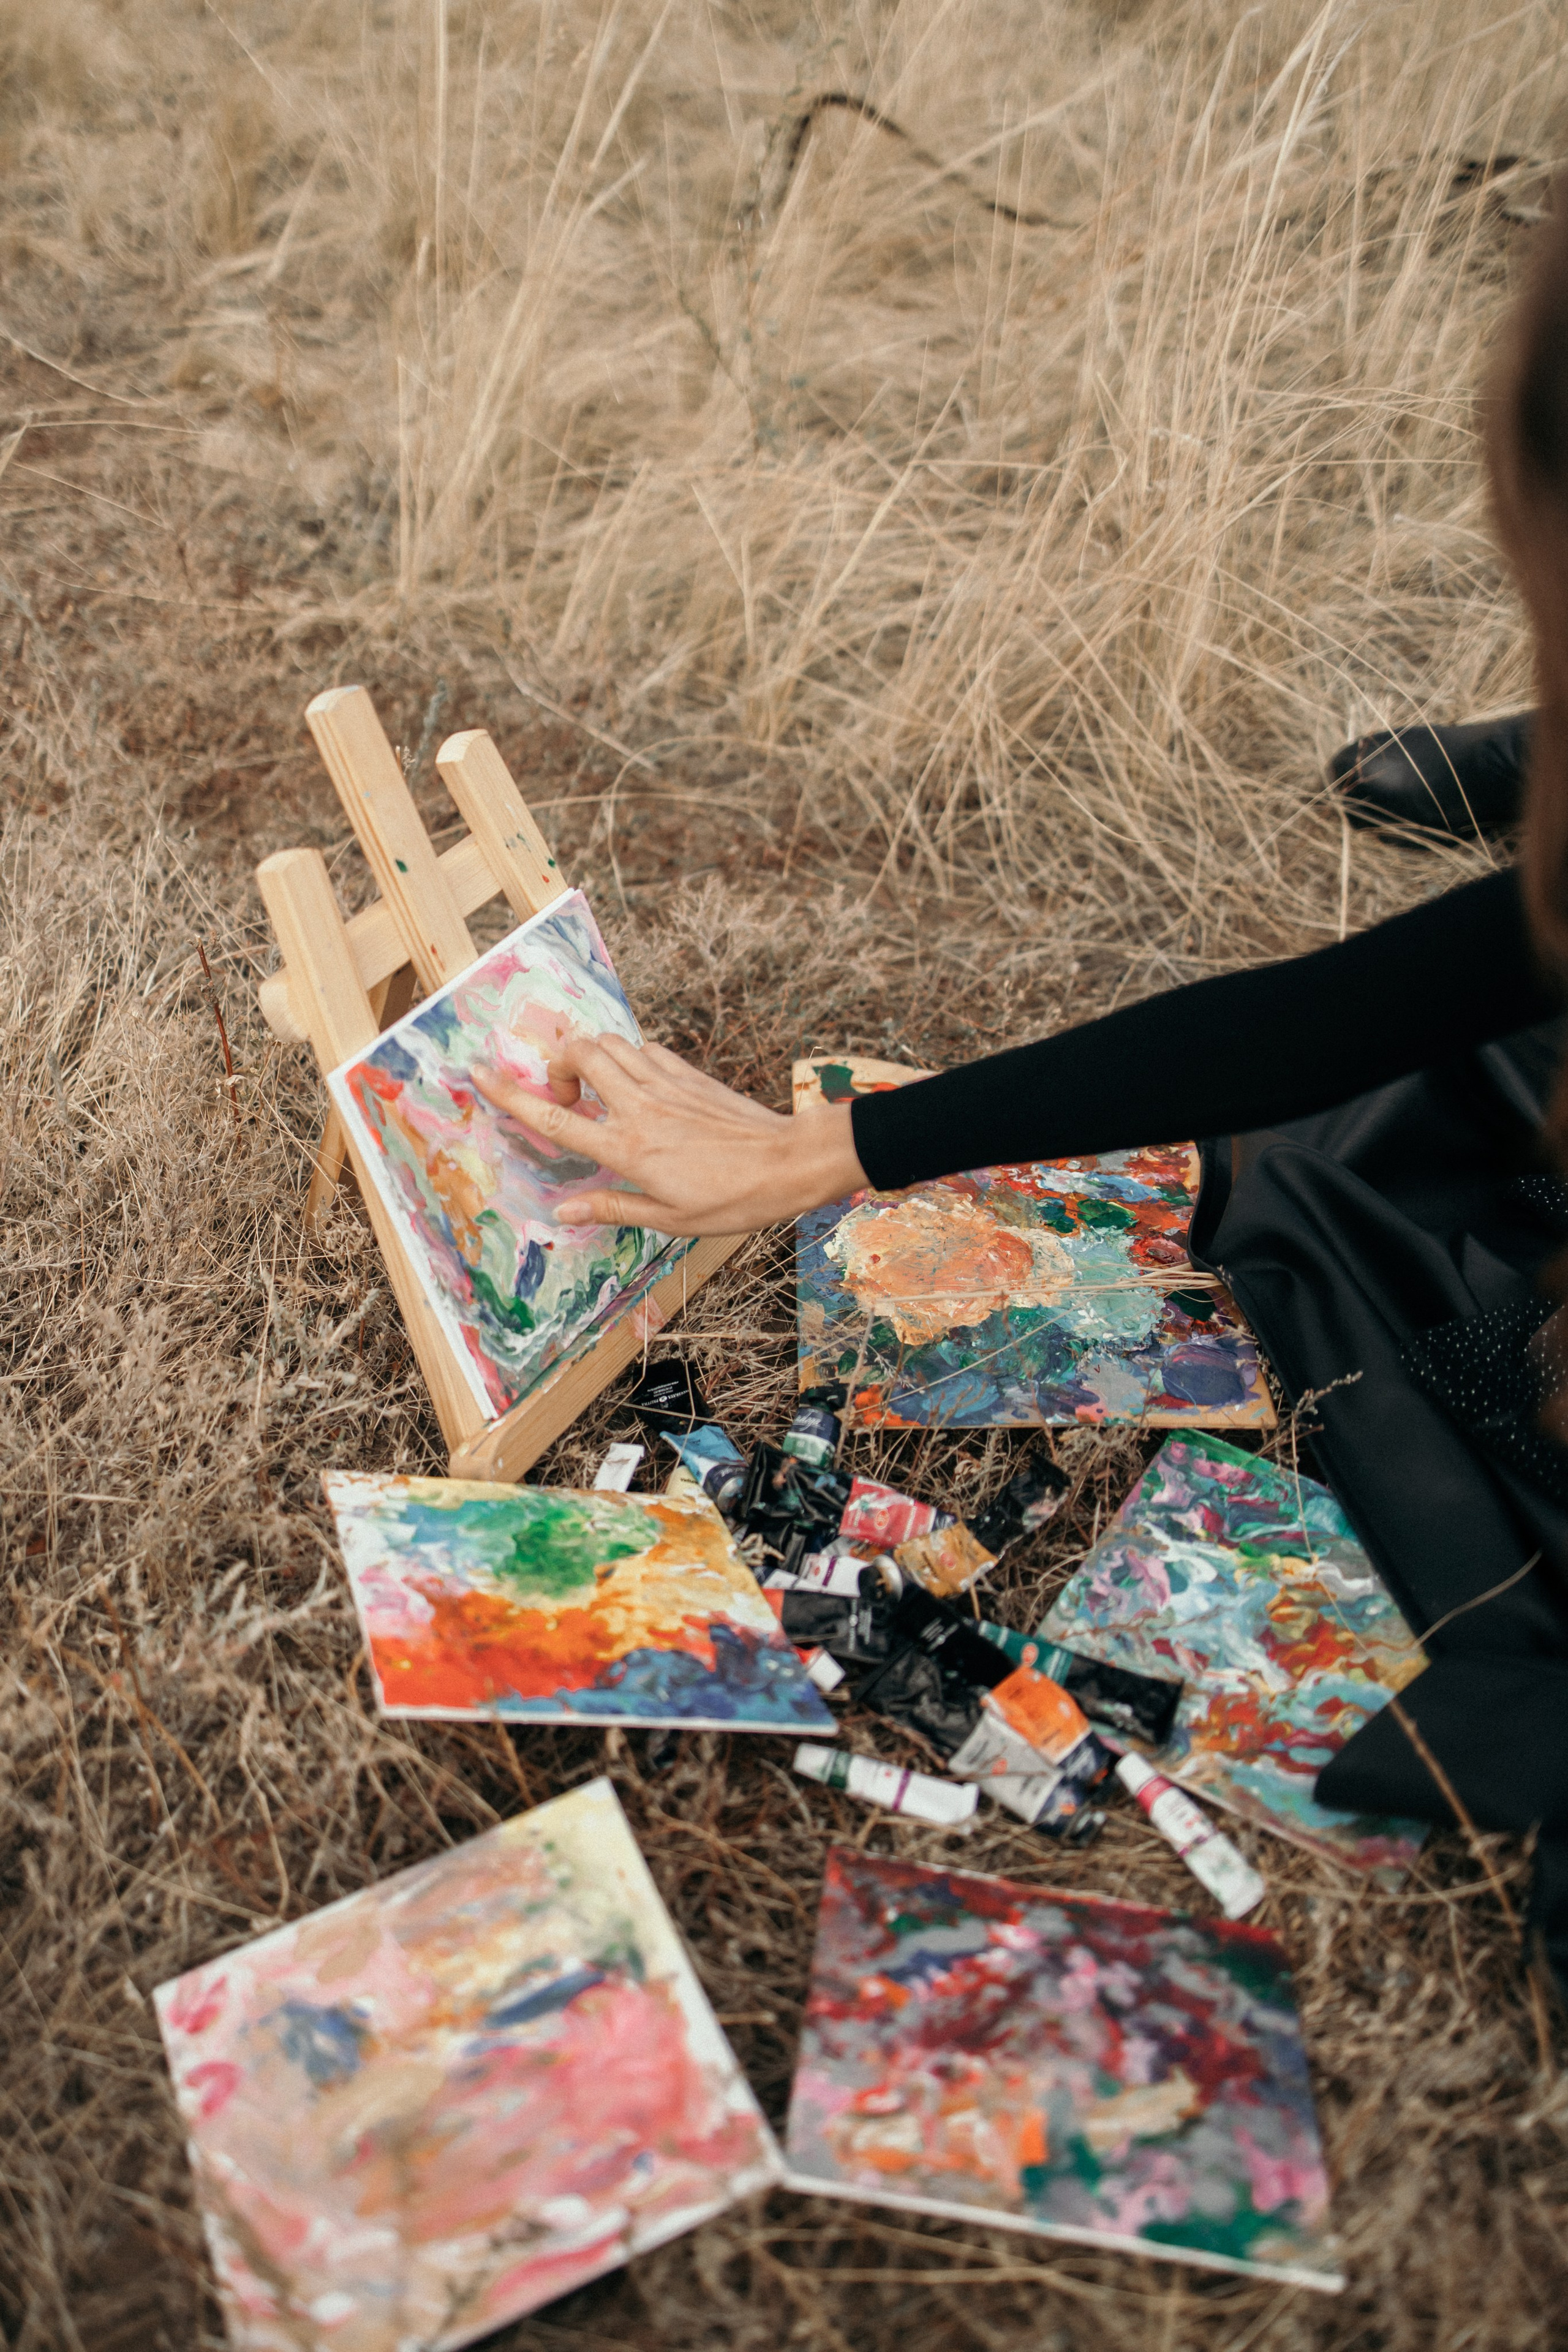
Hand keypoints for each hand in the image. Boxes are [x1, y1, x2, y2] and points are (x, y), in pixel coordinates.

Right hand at [471, 1035, 867, 1234]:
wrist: (788, 1164)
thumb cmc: (732, 1200)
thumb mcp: (668, 1219)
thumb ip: (610, 1207)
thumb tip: (561, 1209)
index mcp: (627, 1149)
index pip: (555, 1117)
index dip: (510, 1095)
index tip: (479, 1073)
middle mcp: (640, 1107)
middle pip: (579, 1055)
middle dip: (557, 1064)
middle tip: (567, 1097)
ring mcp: (666, 1084)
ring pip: (610, 1043)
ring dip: (591, 1056)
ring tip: (597, 1088)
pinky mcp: (689, 1074)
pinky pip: (645, 1048)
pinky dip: (629, 1056)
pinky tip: (638, 1083)